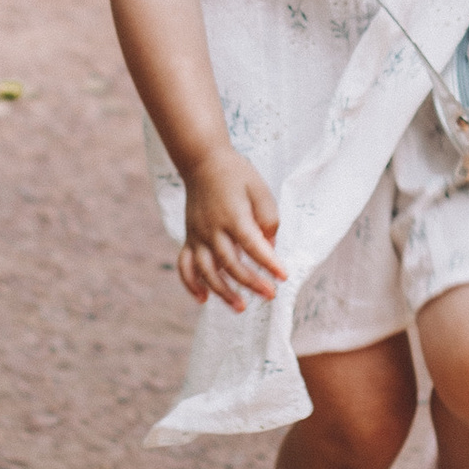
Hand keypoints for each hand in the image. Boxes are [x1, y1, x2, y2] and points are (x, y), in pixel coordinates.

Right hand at [176, 151, 282, 310]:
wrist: (203, 161)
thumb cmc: (237, 175)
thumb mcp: (260, 189)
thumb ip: (268, 219)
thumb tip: (269, 248)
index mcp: (233, 216)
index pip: (253, 246)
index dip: (269, 264)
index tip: (283, 277)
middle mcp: (212, 229)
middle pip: (230, 263)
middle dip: (250, 283)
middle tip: (270, 295)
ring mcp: (197, 235)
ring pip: (206, 271)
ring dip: (223, 292)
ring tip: (240, 307)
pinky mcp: (189, 238)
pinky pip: (185, 265)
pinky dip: (190, 284)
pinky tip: (203, 299)